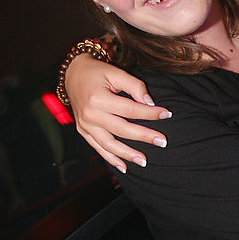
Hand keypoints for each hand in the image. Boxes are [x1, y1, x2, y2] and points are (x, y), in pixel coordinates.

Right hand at [66, 54, 170, 171]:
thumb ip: (134, 86)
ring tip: (144, 161)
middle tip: (163, 142)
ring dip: (128, 154)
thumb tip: (150, 103)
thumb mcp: (116, 72)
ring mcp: (85, 125)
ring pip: (109, 144)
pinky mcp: (83, 131)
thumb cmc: (97, 72)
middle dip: (144, 136)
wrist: (73, 74)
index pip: (130, 109)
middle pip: (122, 129)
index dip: (150, 113)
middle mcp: (90, 114)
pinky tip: (124, 167)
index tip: (166, 114)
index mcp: (98, 98)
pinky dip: (111, 159)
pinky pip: (98, 148)